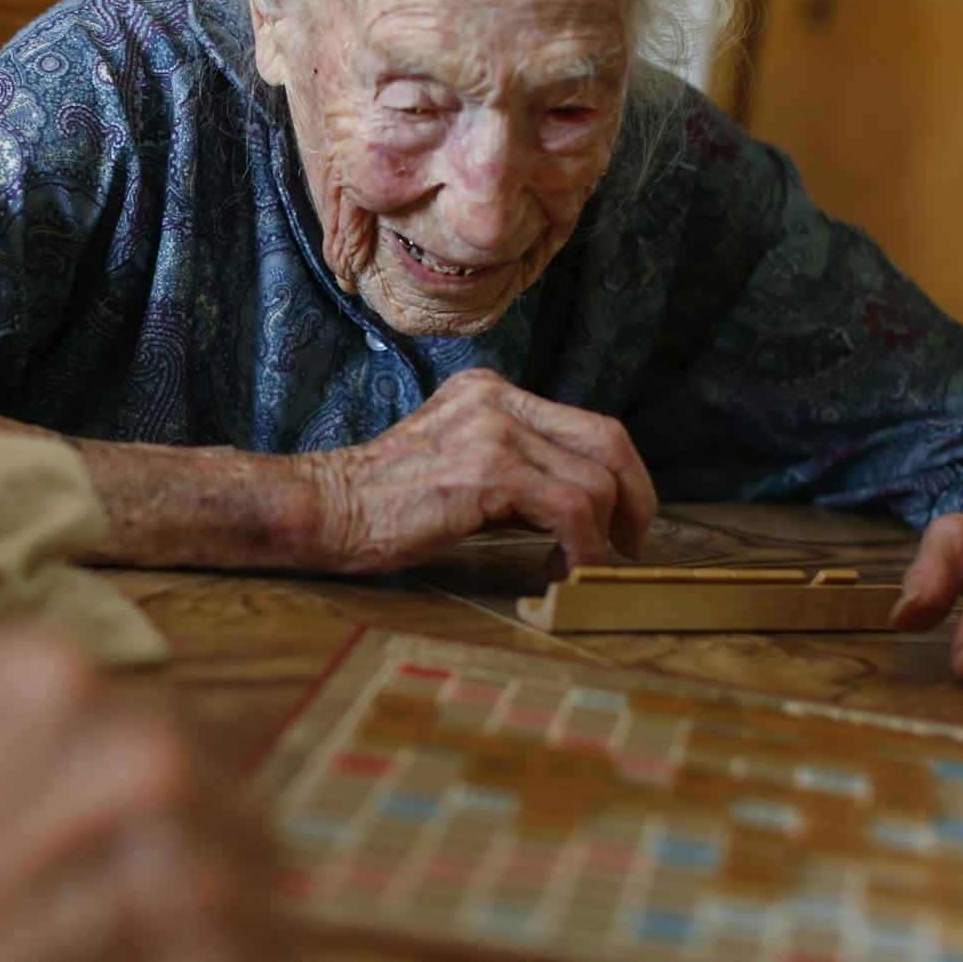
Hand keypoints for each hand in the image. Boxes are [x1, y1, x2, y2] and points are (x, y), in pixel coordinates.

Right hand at [304, 368, 656, 571]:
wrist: (327, 510)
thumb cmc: (387, 505)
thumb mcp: (463, 470)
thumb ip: (520, 475)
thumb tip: (582, 512)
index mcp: (491, 392)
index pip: (588, 424)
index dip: (623, 477)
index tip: (623, 524)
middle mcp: (496, 398)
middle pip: (606, 439)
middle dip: (635, 500)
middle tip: (631, 547)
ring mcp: (492, 427)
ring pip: (595, 479)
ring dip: (603, 535)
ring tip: (577, 567)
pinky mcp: (487, 467)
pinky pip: (570, 507)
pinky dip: (582, 546)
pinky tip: (562, 569)